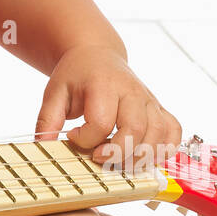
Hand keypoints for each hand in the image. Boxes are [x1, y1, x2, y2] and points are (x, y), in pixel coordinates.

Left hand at [35, 44, 182, 172]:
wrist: (97, 54)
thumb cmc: (76, 76)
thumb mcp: (54, 92)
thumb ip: (47, 120)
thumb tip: (42, 148)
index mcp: (103, 84)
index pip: (101, 121)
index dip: (86, 139)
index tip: (73, 137)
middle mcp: (131, 91)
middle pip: (134, 130)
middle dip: (115, 154)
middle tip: (97, 157)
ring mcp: (149, 100)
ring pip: (157, 135)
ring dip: (139, 157)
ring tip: (118, 161)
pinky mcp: (160, 108)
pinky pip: (174, 131)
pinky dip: (165, 149)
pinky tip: (145, 155)